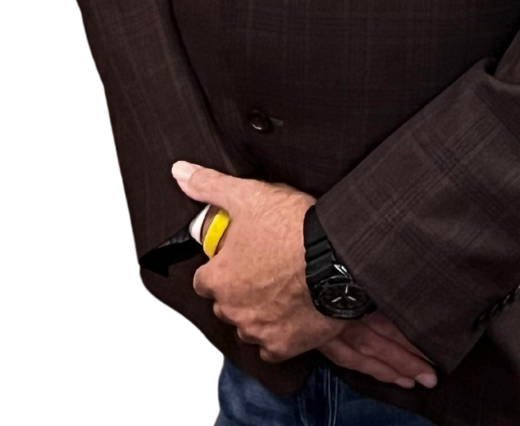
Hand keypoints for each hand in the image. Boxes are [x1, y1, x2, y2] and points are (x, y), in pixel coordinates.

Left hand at [176, 161, 436, 388]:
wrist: (338, 256)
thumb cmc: (296, 228)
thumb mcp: (248, 195)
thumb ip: (209, 186)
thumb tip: (181, 173)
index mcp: (219, 278)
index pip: (204, 279)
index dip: (221, 264)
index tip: (239, 254)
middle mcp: (233, 309)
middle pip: (226, 302)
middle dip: (240, 287)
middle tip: (264, 265)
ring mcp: (259, 330)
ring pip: (248, 324)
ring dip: (258, 310)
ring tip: (281, 284)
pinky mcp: (286, 346)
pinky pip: (273, 345)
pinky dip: (279, 332)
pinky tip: (293, 309)